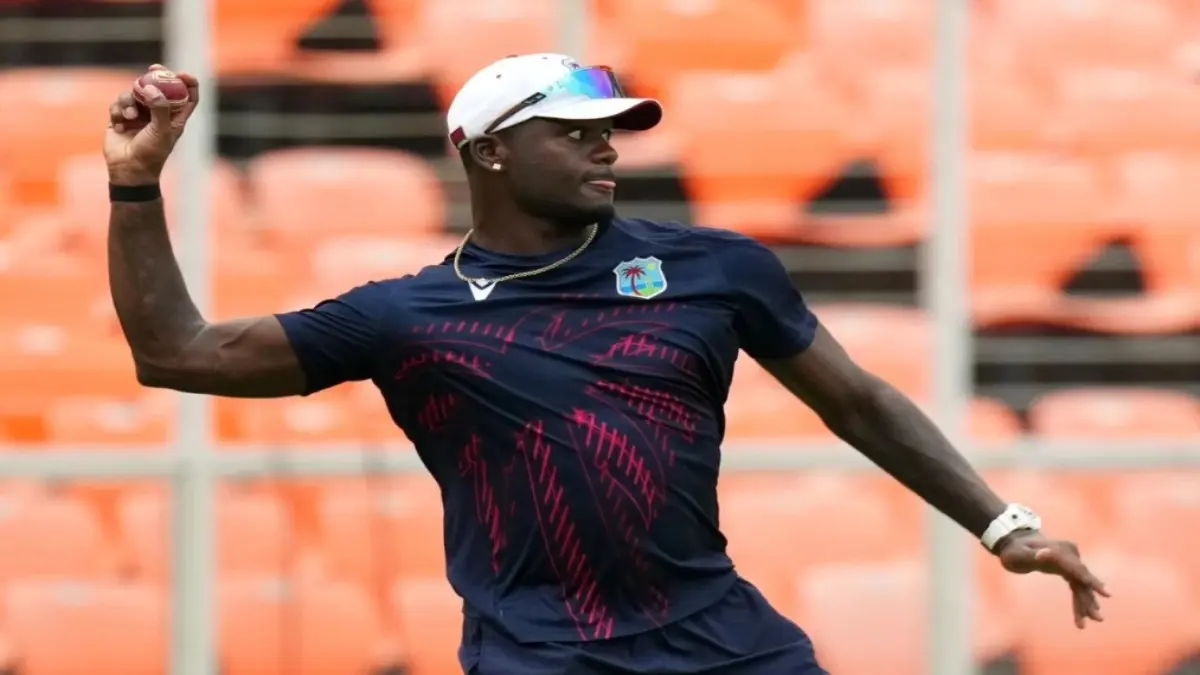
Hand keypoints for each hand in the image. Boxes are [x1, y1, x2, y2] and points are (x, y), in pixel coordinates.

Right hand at [103, 64, 199, 185]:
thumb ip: (159, 108)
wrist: (128, 171)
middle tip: (153, 68)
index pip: (186, 97)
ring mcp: (139, 115)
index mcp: (174, 118)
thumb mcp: (161, 131)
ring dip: (130, 100)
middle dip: (155, 77)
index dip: (187, 83)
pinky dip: (119, 111)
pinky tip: (119, 125)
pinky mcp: (121, 118)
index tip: (183, 74)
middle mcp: (157, 114)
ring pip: (135, 93)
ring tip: (130, 116)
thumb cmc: (151, 154)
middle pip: (158, 88)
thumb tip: (151, 87)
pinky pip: (119, 104)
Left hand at [995, 530, 1109, 628]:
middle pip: (1082, 578)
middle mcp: (1069, 554)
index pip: (1075, 567)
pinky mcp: (1068, 570)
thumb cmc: (1014, 550)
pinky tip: (1085, 615)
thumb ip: (1031, 554)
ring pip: (1082, 585)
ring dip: (1087, 603)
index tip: (1103, 592)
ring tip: (1095, 620)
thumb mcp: (1019, 553)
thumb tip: (1043, 554)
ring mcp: (1070, 562)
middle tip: (1098, 618)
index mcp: (1059, 550)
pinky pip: (1077, 587)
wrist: (1016, 543)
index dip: (1088, 579)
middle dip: (1089, 598)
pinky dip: (1080, 600)